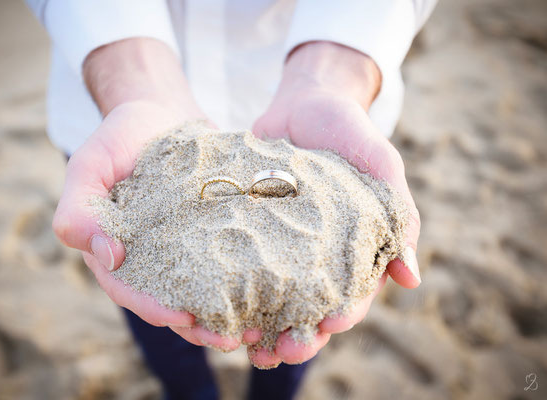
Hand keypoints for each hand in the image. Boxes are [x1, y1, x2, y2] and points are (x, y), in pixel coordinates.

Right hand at [52, 39, 245, 350]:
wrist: (159, 111)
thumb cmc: (119, 136)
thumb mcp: (89, 165)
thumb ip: (79, 209)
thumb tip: (108, 256)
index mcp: (116, 251)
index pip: (130, 290)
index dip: (153, 308)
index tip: (182, 318)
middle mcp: (151, 256)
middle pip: (172, 300)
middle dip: (200, 323)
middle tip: (230, 339)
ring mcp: (184, 246)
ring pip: (204, 288)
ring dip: (228, 311)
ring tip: (258, 327)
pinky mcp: (213, 231)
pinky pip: (228, 258)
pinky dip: (246, 277)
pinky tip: (273, 288)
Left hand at [248, 41, 421, 366]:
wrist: (305, 102)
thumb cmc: (352, 133)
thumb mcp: (382, 168)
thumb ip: (400, 217)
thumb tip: (411, 278)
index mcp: (350, 250)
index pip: (351, 296)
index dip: (341, 315)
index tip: (328, 324)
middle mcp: (312, 255)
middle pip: (305, 308)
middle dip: (296, 334)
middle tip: (280, 351)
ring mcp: (278, 244)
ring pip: (268, 296)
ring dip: (258, 324)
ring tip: (243, 343)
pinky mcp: (247, 229)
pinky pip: (236, 264)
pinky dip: (227, 287)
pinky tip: (212, 304)